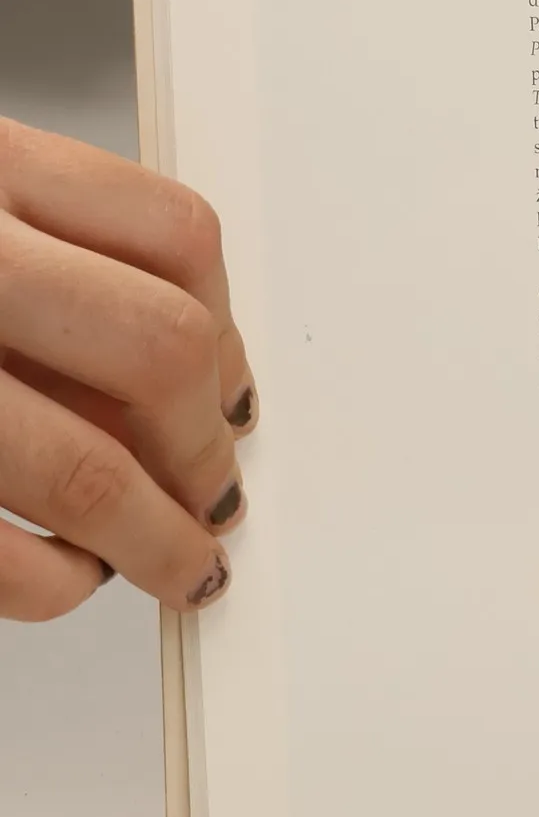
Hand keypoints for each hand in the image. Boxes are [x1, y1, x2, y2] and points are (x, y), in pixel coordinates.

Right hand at [0, 119, 254, 620]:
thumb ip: (48, 252)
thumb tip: (192, 368)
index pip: (173, 233)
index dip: (229, 330)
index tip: (238, 397)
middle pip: (157, 349)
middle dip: (206, 444)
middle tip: (220, 493)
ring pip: (89, 469)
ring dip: (158, 538)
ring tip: (180, 564)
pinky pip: (2, 557)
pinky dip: (52, 584)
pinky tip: (64, 575)